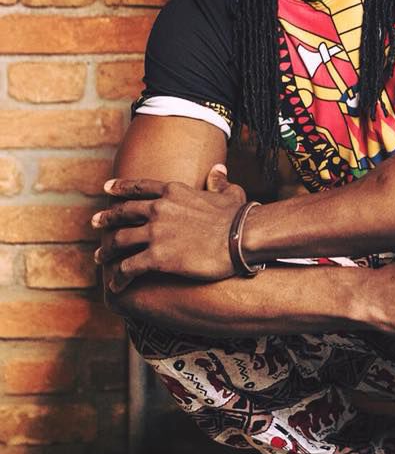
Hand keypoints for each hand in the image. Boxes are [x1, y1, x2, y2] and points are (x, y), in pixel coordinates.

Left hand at [93, 164, 246, 292]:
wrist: (241, 237)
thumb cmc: (238, 217)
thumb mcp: (230, 193)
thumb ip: (219, 181)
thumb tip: (218, 168)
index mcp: (173, 191)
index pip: (139, 187)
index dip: (120, 188)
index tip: (107, 189)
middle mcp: (158, 209)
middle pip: (122, 213)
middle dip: (106, 219)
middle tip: (95, 224)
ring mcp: (155, 233)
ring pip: (119, 241)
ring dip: (107, 250)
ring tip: (100, 258)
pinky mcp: (157, 258)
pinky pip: (128, 268)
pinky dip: (119, 276)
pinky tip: (116, 284)